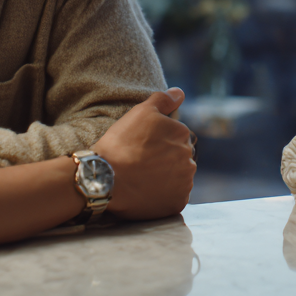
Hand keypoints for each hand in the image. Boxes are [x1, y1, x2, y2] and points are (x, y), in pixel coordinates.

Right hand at [93, 88, 195, 219]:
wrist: (105, 177)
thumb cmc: (121, 143)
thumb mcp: (140, 112)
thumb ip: (163, 100)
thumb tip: (179, 93)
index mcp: (183, 134)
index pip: (175, 136)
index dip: (157, 141)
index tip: (141, 147)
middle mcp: (189, 158)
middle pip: (178, 157)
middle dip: (164, 159)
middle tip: (140, 163)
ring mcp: (184, 183)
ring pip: (178, 177)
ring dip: (165, 177)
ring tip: (141, 178)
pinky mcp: (177, 203)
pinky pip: (174, 197)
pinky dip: (163, 195)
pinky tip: (145, 191)